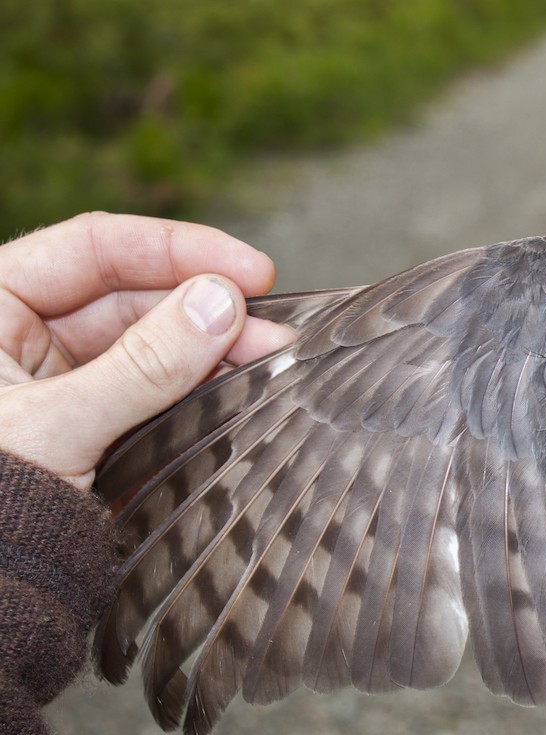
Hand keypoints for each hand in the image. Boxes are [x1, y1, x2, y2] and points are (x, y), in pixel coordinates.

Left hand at [0, 212, 295, 490]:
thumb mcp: (56, 428)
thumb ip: (142, 365)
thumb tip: (219, 304)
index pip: (93, 247)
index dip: (176, 248)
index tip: (245, 269)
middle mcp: (22, 331)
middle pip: (132, 293)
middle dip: (206, 307)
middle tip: (272, 331)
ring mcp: (58, 376)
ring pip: (151, 339)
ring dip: (212, 346)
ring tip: (270, 359)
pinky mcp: (90, 418)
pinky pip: (153, 385)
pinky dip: (197, 383)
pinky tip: (240, 383)